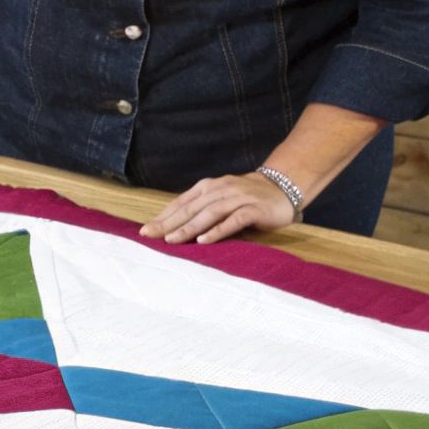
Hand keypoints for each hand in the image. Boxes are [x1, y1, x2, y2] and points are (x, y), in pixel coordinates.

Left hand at [139, 172, 296, 243]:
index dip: (162, 216)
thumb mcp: (219, 198)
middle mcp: (220, 190)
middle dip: (168, 222)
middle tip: (149, 235)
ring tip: (172, 240)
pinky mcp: (254, 209)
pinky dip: (218, 230)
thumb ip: (200, 209)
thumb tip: (170, 226)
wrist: (283, 187)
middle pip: (190, 208)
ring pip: (209, 213)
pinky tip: (204, 240)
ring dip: (189, 228)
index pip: (181, 203)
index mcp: (208, 187)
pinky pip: (233, 220)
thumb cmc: (245, 197)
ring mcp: (238, 198)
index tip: (145, 230)